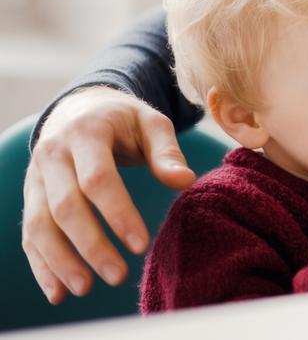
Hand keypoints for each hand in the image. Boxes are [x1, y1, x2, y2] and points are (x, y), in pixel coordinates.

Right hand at [22, 86, 195, 303]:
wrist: (81, 107)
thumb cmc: (124, 120)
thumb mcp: (151, 123)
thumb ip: (167, 152)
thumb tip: (185, 181)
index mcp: (86, 132)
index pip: (97, 179)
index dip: (118, 214)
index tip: (141, 245)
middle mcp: (53, 153)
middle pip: (65, 206)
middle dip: (90, 245)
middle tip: (118, 275)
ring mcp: (36, 176)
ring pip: (39, 224)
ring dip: (60, 260)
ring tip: (86, 289)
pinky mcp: (30, 195)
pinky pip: (29, 233)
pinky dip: (41, 265)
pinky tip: (57, 292)